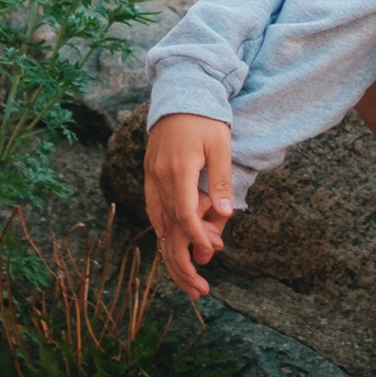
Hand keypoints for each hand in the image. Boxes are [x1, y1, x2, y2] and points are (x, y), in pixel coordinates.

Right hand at [144, 113, 235, 298]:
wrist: (179, 90)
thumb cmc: (205, 116)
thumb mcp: (220, 144)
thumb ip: (220, 179)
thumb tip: (226, 213)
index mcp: (178, 170)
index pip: (186, 215)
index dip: (198, 238)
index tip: (212, 254)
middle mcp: (160, 176)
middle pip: (169, 226)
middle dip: (182, 258)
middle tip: (199, 286)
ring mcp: (151, 174)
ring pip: (159, 219)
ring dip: (172, 247)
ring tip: (186, 273)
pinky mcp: (149, 170)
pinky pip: (153, 205)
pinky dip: (162, 225)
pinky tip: (170, 239)